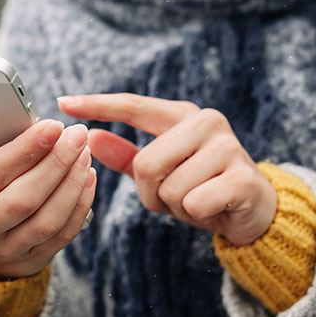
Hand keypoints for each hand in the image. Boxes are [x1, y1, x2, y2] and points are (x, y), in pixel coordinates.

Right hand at [0, 102, 96, 279]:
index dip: (24, 151)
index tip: (52, 126)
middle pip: (22, 198)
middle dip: (55, 164)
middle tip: (77, 135)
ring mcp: (6, 249)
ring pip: (46, 220)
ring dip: (72, 184)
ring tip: (84, 153)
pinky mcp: (33, 260)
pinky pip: (63, 235)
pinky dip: (80, 206)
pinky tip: (89, 178)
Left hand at [57, 93, 275, 245]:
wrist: (253, 213)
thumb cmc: (202, 188)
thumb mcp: (161, 173)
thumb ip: (127, 156)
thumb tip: (91, 137)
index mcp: (183, 116)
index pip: (134, 106)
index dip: (99, 104)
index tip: (63, 102)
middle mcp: (207, 122)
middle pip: (146, 163)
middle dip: (153, 192)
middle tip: (177, 195)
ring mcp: (228, 146)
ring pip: (169, 187)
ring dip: (176, 205)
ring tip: (199, 199)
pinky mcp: (243, 176)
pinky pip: (193, 203)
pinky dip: (197, 214)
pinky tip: (215, 207)